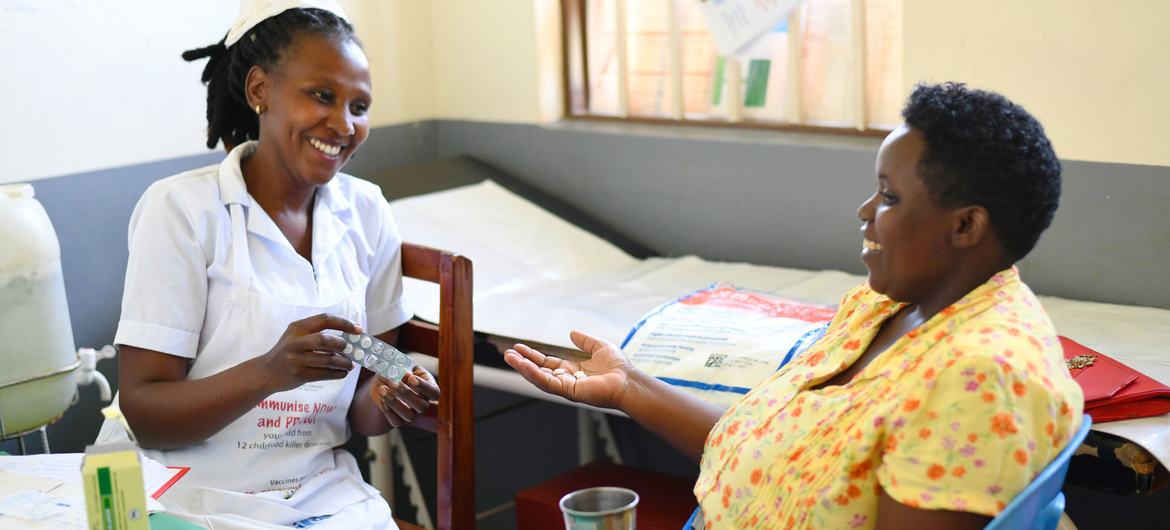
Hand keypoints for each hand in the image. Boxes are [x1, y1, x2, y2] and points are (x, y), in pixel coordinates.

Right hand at [256, 313, 360, 392]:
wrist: (265, 373)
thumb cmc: (286, 352)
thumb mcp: (295, 336)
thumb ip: (316, 333)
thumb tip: (348, 337)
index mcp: (297, 328)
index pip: (324, 320)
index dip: (344, 323)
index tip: (358, 330)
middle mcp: (295, 342)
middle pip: (326, 340)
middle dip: (342, 345)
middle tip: (351, 350)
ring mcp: (296, 359)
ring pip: (328, 359)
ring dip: (344, 362)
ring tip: (349, 364)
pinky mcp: (299, 375)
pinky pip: (325, 374)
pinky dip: (338, 373)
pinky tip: (342, 373)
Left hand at [370, 365, 440, 427]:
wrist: (382, 380)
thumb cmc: (395, 369)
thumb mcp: (400, 363)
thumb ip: (404, 367)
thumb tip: (405, 375)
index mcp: (428, 385)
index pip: (434, 392)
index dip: (424, 387)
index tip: (410, 378)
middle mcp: (423, 401)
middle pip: (422, 406)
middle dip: (406, 393)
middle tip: (392, 381)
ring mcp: (412, 412)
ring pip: (409, 416)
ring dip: (394, 402)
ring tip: (382, 389)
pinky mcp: (399, 419)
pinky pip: (396, 421)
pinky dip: (387, 410)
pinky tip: (381, 397)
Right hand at [504, 330, 633, 409]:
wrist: (628, 380)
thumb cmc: (618, 367)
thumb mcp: (599, 346)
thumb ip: (584, 341)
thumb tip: (572, 333)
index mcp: (573, 371)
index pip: (548, 363)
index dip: (533, 356)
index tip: (520, 348)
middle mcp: (567, 380)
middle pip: (540, 371)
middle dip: (523, 363)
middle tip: (508, 354)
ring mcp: (567, 387)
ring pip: (539, 378)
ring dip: (523, 368)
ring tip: (510, 358)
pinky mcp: (568, 392)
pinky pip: (547, 383)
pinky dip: (534, 374)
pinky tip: (524, 366)